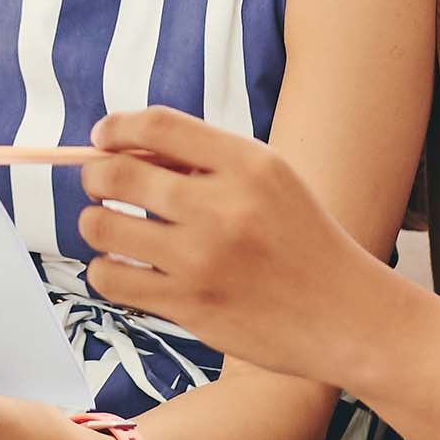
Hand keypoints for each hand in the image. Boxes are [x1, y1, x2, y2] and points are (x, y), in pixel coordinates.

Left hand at [77, 107, 390, 380]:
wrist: (345, 315)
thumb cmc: (301, 241)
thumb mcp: (271, 180)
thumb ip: (207, 158)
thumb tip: (123, 149)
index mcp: (249, 164)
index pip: (158, 125)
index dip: (117, 127)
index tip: (103, 138)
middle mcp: (224, 207)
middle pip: (117, 173)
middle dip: (94, 176)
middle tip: (99, 187)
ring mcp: (203, 259)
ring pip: (103, 225)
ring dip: (95, 223)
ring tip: (111, 228)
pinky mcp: (189, 306)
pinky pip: (111, 278)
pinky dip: (105, 269)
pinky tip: (124, 267)